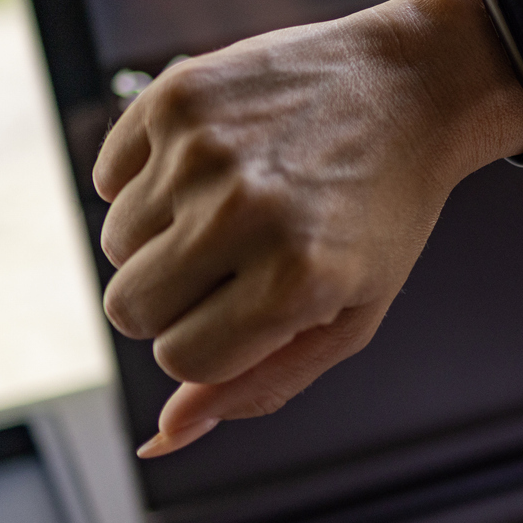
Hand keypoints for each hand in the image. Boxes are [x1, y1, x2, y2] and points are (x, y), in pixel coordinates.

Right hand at [93, 0, 522, 455]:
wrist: (414, 87)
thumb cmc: (385, 213)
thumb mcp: (348, 317)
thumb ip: (258, 385)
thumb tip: (161, 435)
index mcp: (295, 282)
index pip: (180, 359)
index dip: (211, 342)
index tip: (253, 306)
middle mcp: (242, 213)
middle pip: (131, 308)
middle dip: (175, 298)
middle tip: (238, 259)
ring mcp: (203, 150)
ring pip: (115, 243)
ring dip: (162, 236)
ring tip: (236, 202)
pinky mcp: (177, 96)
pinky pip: (108, 176)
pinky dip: (145, 178)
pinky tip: (214, 161)